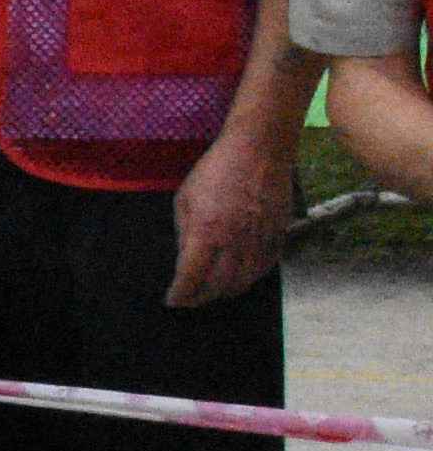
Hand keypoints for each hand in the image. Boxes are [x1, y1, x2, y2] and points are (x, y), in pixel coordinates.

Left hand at [169, 124, 292, 304]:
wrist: (259, 150)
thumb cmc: (216, 170)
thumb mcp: (185, 199)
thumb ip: (185, 233)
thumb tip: (185, 259)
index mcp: (207, 232)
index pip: (191, 278)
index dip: (180, 295)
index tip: (172, 300)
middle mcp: (235, 241)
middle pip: (218, 286)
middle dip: (201, 298)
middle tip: (190, 299)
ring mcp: (260, 239)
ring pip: (244, 281)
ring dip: (225, 291)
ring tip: (213, 291)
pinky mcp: (278, 234)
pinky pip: (265, 267)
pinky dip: (250, 277)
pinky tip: (240, 276)